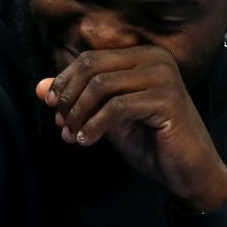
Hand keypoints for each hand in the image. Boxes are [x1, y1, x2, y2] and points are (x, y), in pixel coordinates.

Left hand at [35, 46, 226, 211]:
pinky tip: (87, 141)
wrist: (187, 171)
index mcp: (141, 55)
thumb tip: (40, 87)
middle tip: (60, 124)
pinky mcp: (167, 100)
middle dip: (70, 97)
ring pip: (101, 85)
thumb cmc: (149, 141)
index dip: (65, 82)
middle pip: (92, 67)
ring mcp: (164, 77)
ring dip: (79, 114)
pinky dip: (95, 125)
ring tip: (72, 135)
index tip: (52, 107)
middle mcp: (155, 58)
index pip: (89, 58)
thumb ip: (77, 99)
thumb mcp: (105, 117)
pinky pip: (117, 107)